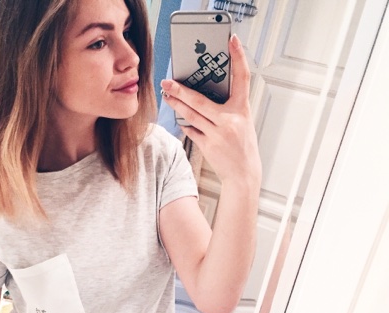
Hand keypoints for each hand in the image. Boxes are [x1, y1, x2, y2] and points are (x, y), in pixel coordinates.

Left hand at [161, 34, 260, 188]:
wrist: (243, 174)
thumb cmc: (243, 147)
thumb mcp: (243, 122)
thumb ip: (229, 108)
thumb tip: (207, 95)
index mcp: (243, 110)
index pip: (242, 78)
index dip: (239, 57)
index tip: (233, 41)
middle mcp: (230, 120)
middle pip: (200, 100)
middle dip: (181, 90)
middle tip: (167, 81)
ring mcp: (217, 134)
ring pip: (191, 115)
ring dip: (176, 105)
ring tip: (166, 96)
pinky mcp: (207, 146)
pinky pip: (191, 130)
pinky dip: (185, 124)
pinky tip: (180, 118)